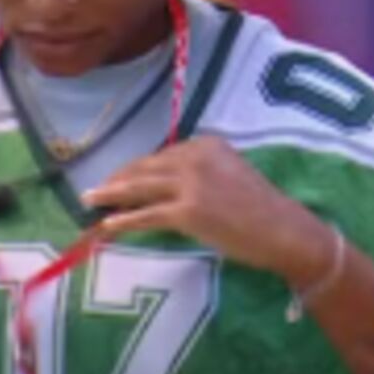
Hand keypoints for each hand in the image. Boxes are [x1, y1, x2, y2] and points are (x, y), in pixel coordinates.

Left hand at [81, 136, 334, 284]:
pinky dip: (123, 220)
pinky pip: (147, 215)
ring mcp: (190, 183)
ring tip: (89, 201)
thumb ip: (199, 171)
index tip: (120, 178)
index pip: (161, 155)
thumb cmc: (261, 208)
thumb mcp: (230, 173)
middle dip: (118, 179)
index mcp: (206, 144)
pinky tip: (107, 225)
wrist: (284, 229)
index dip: (136, 168)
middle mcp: (195, 157)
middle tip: (96, 190)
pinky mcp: (187, 211)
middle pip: (145, 167)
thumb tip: (165, 185)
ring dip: (110, 195)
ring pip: (140, 187)